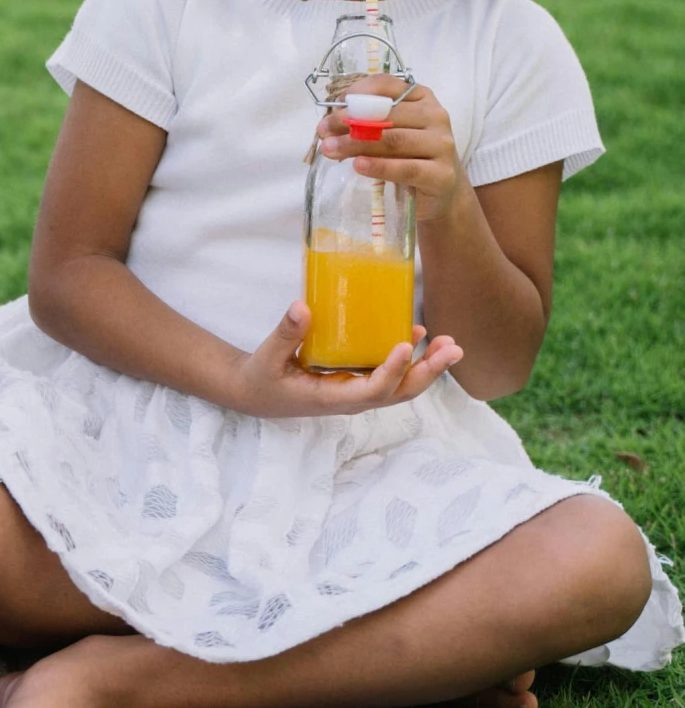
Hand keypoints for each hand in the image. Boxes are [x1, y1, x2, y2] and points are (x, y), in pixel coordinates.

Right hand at [230, 302, 462, 419]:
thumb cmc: (261, 379)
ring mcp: (356, 393)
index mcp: (330, 398)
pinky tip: (419, 336)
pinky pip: (390, 377)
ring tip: (449, 344)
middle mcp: (351, 400)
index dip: (392, 371)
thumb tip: (302, 306)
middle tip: (452, 348)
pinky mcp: (356, 382)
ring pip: (400, 388)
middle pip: (399, 393)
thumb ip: (285, 334)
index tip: (405, 345)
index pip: (371, 391)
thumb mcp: (266, 358)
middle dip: (428, 372)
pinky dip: (410, 361)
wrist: (255, 394)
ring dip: (427, 368)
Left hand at [318, 81, 466, 225]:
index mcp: (422, 97)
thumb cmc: (409, 156)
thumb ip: (368, 123)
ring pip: (394, 141)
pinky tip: (358, 166)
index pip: (387, 85)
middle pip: (387, 115)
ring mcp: (442, 145)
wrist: (441, 191)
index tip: (333, 108)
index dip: (356, 93)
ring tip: (330, 150)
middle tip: (323, 132)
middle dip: (349, 122)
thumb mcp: (390, 133)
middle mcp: (436, 116)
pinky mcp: (442, 175)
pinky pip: (406, 168)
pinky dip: (379, 167)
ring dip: (357, 144)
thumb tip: (329, 123)